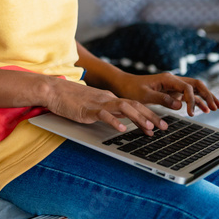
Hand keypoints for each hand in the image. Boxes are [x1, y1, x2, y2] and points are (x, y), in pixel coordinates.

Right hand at [44, 77, 168, 135]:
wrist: (53, 90)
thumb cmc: (70, 99)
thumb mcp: (93, 104)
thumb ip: (107, 110)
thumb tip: (121, 119)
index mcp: (109, 98)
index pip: (134, 104)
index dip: (148, 114)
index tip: (159, 124)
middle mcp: (107, 99)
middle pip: (134, 105)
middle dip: (151, 116)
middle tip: (164, 127)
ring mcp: (98, 103)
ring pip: (124, 107)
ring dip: (138, 118)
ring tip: (149, 128)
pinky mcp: (87, 109)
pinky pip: (104, 115)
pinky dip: (114, 121)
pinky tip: (122, 129)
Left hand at [110, 72, 218, 116]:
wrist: (123, 85)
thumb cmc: (131, 89)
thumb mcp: (144, 95)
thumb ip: (161, 99)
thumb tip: (179, 105)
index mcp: (167, 79)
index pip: (187, 87)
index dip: (192, 100)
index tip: (191, 113)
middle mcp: (173, 80)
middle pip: (196, 85)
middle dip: (208, 95)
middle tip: (216, 107)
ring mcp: (173, 85)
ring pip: (194, 89)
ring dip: (206, 97)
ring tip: (217, 108)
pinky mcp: (171, 91)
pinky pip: (188, 95)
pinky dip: (197, 101)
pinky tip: (204, 109)